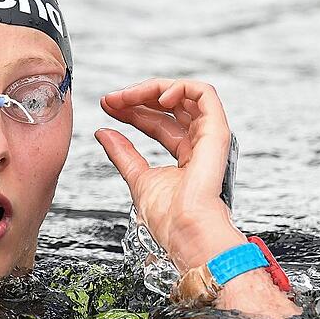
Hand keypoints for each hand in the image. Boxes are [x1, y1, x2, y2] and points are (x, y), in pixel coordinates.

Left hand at [96, 79, 300, 318]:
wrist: (185, 232)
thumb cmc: (168, 218)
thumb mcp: (137, 177)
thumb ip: (123, 153)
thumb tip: (103, 132)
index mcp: (185, 156)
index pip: (157, 122)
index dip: (131, 110)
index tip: (106, 106)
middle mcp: (198, 144)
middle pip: (169, 107)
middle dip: (137, 97)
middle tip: (110, 99)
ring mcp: (208, 136)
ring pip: (185, 95)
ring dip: (152, 89)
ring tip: (126, 96)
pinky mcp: (216, 131)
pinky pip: (204, 95)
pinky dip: (180, 87)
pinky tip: (157, 96)